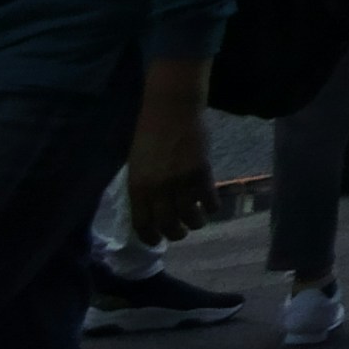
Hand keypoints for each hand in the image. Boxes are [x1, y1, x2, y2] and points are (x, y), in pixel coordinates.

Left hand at [129, 61, 212, 254]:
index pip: (142, 224)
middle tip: (181, 232)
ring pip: (190, 217)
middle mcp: (157, 190)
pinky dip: (211, 207)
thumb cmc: (150, 133)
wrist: (172, 108)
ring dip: (195, 223)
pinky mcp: (202, 172)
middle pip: (168, 224)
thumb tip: (151, 208)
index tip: (158, 240)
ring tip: (198, 220)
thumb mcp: (137, 164)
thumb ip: (142, 187)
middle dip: (175, 233)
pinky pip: (208, 200)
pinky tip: (211, 205)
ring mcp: (181, 181)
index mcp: (137, 187)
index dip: (151, 237)